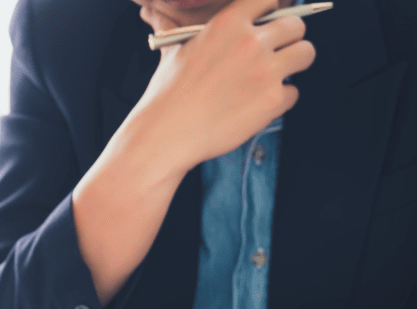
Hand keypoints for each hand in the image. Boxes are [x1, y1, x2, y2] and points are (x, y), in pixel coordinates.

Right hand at [128, 0, 315, 173]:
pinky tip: (257, 105)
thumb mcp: (176, 49)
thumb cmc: (167, 94)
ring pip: (306, 54)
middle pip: (296, 26)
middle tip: (277, 52)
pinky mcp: (273, 100)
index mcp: (226, 24)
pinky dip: (280, 99)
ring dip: (294, 63)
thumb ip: (197, 32)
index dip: (271, 9)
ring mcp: (266, 72)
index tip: (269, 21)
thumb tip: (174, 18)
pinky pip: (294, 92)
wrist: (166, 133)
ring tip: (274, 76)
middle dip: (289, 38)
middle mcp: (251, 43)